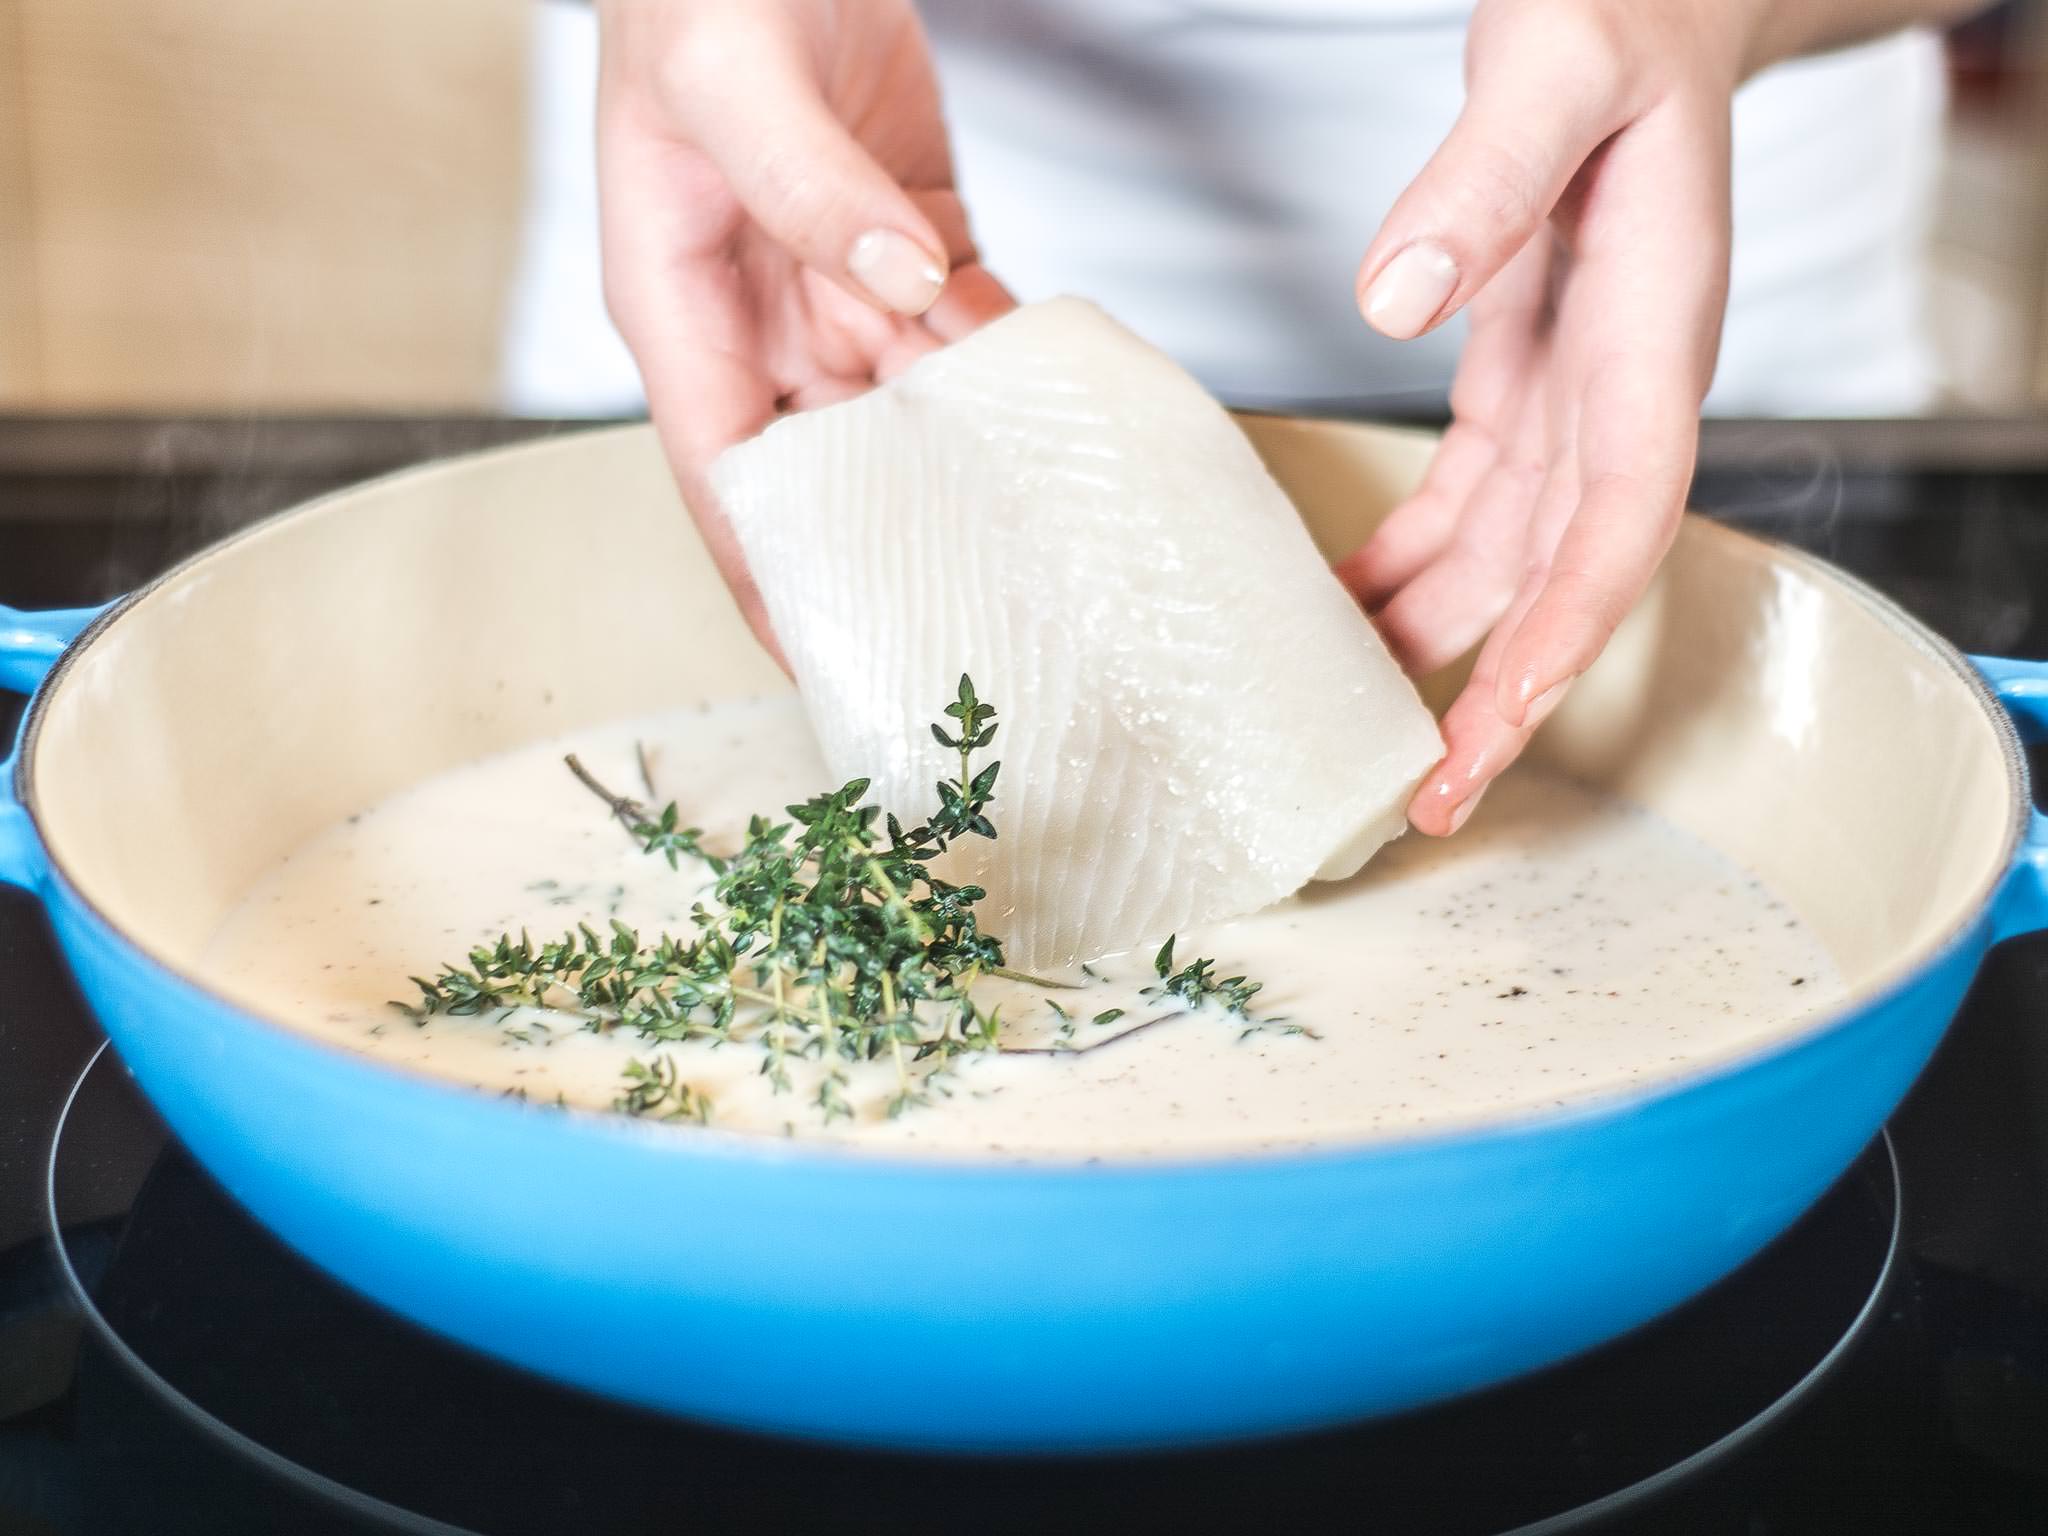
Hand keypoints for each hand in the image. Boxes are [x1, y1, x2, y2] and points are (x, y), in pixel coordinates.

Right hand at [595, 0, 1012, 641]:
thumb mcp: (726, 80)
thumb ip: (806, 187)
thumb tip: (896, 282)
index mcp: (682, 304)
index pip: (724, 474)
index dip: (770, 572)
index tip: (824, 653)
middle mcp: (760, 310)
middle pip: (829, 458)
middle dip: (894, 529)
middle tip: (972, 606)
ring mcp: (836, 275)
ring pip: (908, 400)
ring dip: (968, 449)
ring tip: (1035, 524)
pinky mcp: (905, 230)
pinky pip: (960, 319)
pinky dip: (1005, 356)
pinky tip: (1053, 397)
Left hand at [1338, 0, 1746, 834]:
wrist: (1640, 7)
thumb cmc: (1615, 23)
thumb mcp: (1551, 69)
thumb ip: (1485, 177)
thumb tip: (1393, 298)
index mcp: (1646, 341)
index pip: (1623, 519)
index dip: (1570, 627)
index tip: (1504, 715)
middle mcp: (1619, 392)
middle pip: (1564, 578)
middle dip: (1502, 694)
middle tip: (1422, 799)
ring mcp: (1572, 397)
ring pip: (1507, 560)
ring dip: (1440, 645)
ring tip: (1362, 733)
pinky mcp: (1522, 384)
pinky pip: (1465, 506)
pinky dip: (1406, 564)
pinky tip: (1341, 606)